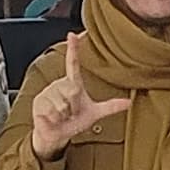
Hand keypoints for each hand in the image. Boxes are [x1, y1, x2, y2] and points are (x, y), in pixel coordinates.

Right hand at [25, 36, 134, 158]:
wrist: (57, 134)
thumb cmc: (74, 121)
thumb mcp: (94, 113)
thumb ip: (111, 107)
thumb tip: (129, 103)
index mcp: (73, 83)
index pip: (73, 63)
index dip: (74, 48)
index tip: (72, 35)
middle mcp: (60, 84)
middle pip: (72, 91)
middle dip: (73, 106)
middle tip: (70, 112)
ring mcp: (48, 92)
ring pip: (62, 103)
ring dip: (64, 114)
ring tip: (61, 115)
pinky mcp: (39, 101)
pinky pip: (52, 110)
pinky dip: (55, 119)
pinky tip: (52, 118)